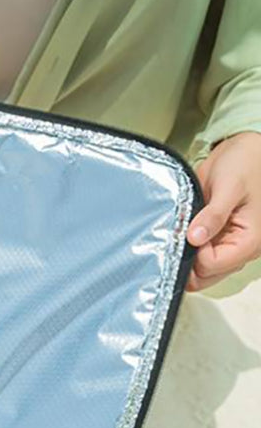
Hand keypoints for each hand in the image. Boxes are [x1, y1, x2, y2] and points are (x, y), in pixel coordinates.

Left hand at [186, 131, 260, 290]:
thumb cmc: (246, 163)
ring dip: (186, 257)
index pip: (211, 266)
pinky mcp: (219, 241)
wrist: (247, 150)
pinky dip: (188, 251)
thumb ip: (213, 215)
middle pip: (204, 277)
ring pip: (201, 272)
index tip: (184, 234)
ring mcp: (229, 246)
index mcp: (250, 241)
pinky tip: (182, 234)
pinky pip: (200, 258)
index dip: (193, 255)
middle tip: (177, 236)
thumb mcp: (229, 186)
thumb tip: (195, 238)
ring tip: (181, 232)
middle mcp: (242, 249)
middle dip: (187, 261)